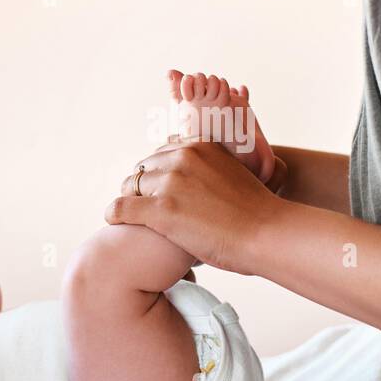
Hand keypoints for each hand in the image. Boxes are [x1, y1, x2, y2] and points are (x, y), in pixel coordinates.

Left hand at [107, 141, 284, 273]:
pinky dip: (114, 214)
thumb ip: (216, 169)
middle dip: (143, 184)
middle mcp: (183, 157)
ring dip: (130, 198)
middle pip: (145, 167)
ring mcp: (170, 183)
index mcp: (201, 146)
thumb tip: (206, 179)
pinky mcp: (160, 210)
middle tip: (142, 203)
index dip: (159, 171)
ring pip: (131, 185)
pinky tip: (113, 221)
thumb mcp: (237, 174)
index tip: (157, 185)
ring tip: (128, 215)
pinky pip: (122, 208)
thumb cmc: (257, 213)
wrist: (267, 234)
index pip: (164, 151)